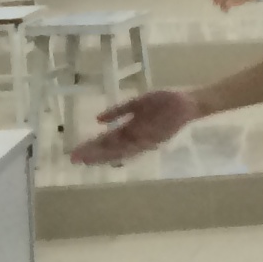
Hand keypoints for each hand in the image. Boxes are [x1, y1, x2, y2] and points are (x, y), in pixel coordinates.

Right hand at [70, 88, 205, 164]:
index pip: (107, 141)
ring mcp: (146, 140)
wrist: (188, 103)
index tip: (74, 153)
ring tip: (88, 158)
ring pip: (122, 150)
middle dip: (94, 154)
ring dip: (105, 155)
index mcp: (130, 130)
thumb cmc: (163, 102)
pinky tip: (113, 154)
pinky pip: (140, 145)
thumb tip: (98, 119)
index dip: (91, 147)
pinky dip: (127, 149)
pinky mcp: (157, 138)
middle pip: (111, 149)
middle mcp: (136, 138)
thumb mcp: (137, 104)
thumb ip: (119, 111)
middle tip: (75, 159)